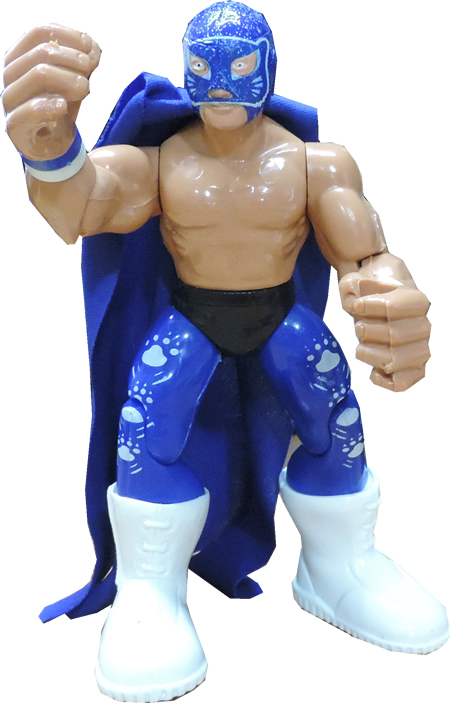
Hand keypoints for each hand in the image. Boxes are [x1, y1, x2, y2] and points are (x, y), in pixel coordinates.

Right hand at [3, 24, 99, 160]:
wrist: (52, 143)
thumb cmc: (59, 105)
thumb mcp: (75, 79)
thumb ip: (84, 62)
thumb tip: (94, 48)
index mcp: (20, 56)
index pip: (39, 32)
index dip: (67, 35)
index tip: (90, 46)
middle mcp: (10, 73)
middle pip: (41, 52)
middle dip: (73, 58)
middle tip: (90, 71)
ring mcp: (10, 98)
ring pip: (39, 74)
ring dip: (68, 79)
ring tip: (84, 88)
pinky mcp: (15, 124)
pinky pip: (30, 109)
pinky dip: (51, 105)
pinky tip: (63, 106)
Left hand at [339, 253, 430, 391]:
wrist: (381, 301)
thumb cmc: (371, 292)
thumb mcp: (359, 278)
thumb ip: (352, 286)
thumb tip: (354, 301)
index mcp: (415, 301)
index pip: (393, 309)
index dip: (370, 308)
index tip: (357, 306)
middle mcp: (423, 327)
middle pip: (394, 336)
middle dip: (368, 332)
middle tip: (359, 327)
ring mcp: (419, 350)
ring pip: (396, 362)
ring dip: (370, 355)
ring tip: (362, 345)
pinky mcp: (412, 369)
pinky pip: (401, 383)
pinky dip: (383, 380)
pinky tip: (374, 369)